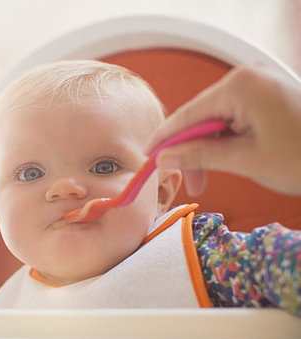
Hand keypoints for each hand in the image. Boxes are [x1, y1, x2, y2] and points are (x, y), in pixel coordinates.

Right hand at [145, 65, 300, 195]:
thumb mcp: (245, 160)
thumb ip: (199, 155)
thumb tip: (164, 158)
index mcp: (241, 86)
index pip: (188, 114)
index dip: (165, 139)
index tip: (148, 158)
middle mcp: (248, 78)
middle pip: (200, 116)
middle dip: (190, 150)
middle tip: (188, 182)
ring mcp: (259, 85)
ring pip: (216, 119)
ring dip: (208, 148)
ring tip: (208, 178)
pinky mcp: (267, 96)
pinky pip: (233, 117)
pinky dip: (225, 141)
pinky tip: (223, 160)